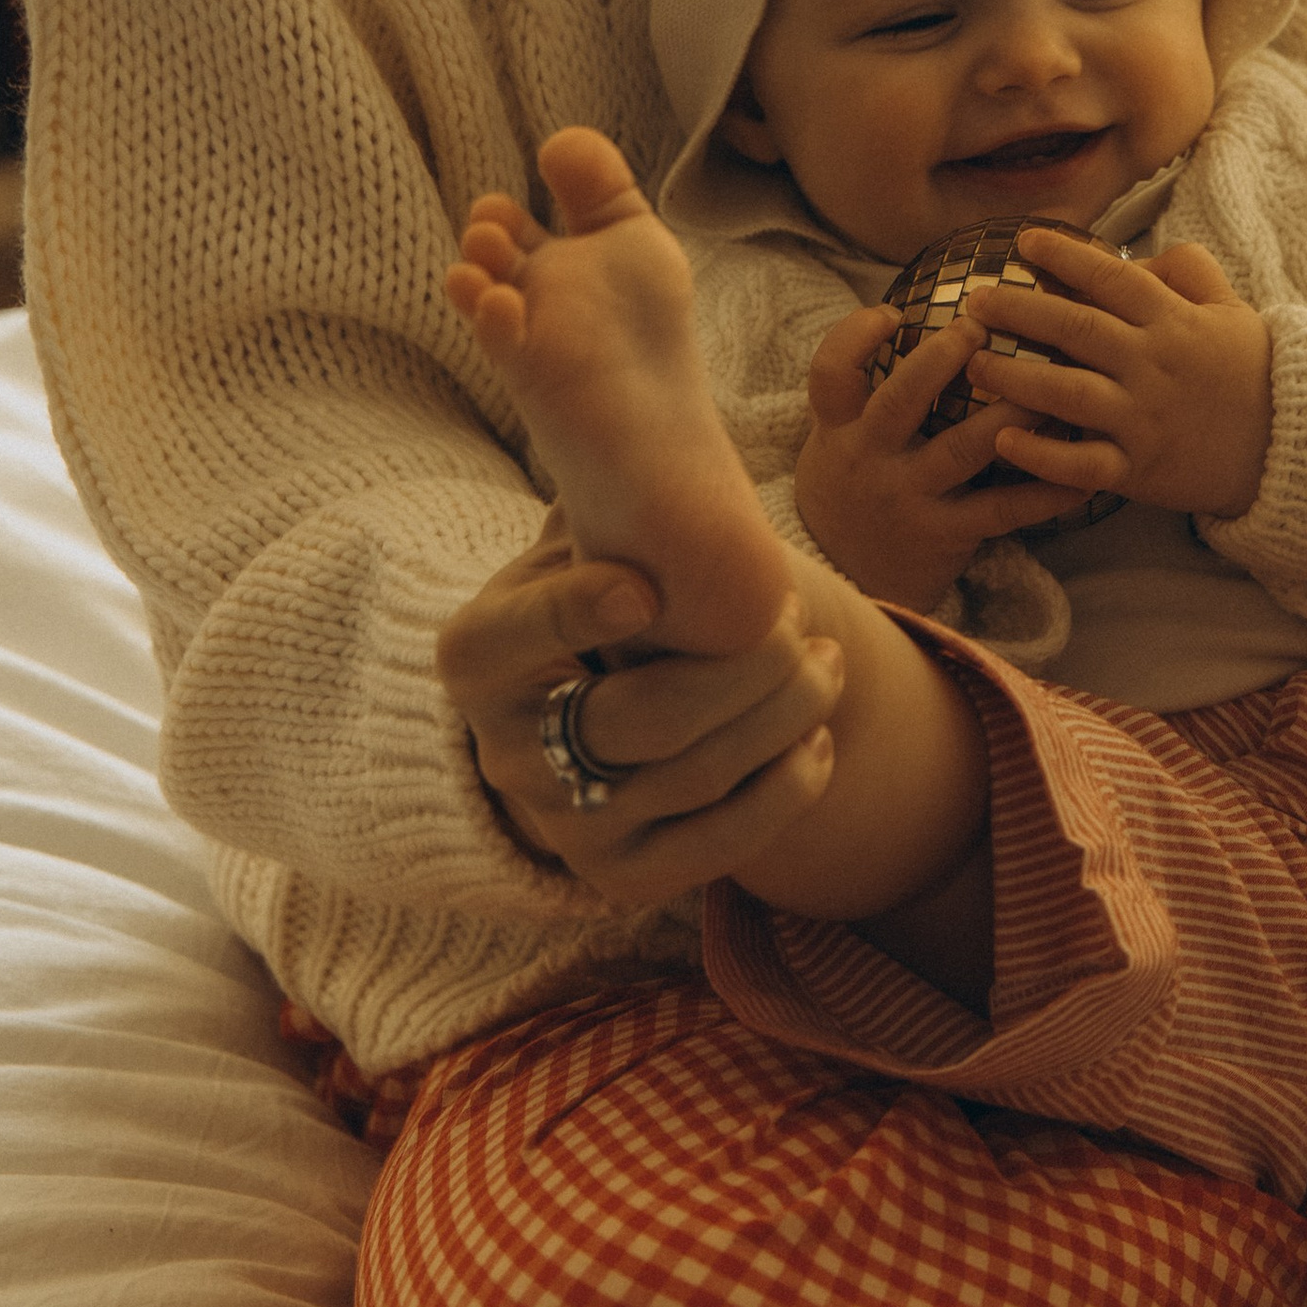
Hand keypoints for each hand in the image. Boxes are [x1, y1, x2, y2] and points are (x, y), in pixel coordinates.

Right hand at [437, 514, 846, 912]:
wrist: (563, 720)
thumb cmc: (582, 599)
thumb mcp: (566, 546)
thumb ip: (599, 499)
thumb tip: (642, 428)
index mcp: (475, 659)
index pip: (520, 635)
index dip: (577, 611)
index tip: (644, 586)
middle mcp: (505, 753)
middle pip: (641, 717)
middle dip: (742, 668)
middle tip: (800, 620)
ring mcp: (561, 825)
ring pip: (696, 777)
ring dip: (785, 717)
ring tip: (831, 664)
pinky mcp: (619, 877)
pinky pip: (718, 846)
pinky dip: (783, 791)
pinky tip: (818, 739)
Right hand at [794, 305, 1091, 607]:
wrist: (845, 580)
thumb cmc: (854, 485)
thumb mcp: (840, 438)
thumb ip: (866, 388)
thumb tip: (910, 309)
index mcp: (840, 428)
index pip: (830, 373)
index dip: (855, 337)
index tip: (892, 311)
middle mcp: (868, 458)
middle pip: (898, 400)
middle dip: (940, 359)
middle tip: (981, 326)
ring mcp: (907, 498)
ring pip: (962, 449)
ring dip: (1010, 415)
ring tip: (1051, 384)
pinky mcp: (944, 535)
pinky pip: (1002, 508)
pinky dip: (1045, 491)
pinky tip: (1084, 474)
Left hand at [960, 236, 1272, 519]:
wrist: (1290, 446)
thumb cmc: (1252, 371)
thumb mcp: (1229, 308)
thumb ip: (1185, 271)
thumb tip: (1133, 254)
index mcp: (1173, 322)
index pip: (1112, 278)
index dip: (1066, 255)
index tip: (1023, 240)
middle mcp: (1153, 365)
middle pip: (1077, 329)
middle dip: (1020, 310)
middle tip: (974, 299)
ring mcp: (1144, 419)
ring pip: (1069, 394)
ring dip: (1016, 376)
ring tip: (974, 363)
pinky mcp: (1139, 469)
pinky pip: (1082, 463)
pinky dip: (1041, 454)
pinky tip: (1003, 439)